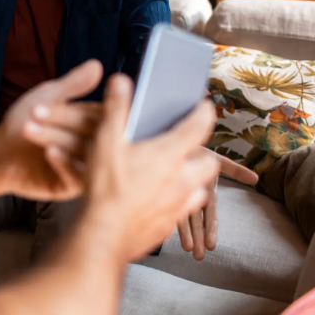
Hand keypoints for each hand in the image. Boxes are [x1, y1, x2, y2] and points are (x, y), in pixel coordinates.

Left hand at [0, 60, 104, 201]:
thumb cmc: (22, 122)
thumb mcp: (47, 98)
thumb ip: (72, 85)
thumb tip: (97, 65)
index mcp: (94, 123)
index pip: (106, 113)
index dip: (90, 105)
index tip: (76, 97)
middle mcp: (96, 146)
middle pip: (96, 133)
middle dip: (66, 120)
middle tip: (36, 111)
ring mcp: (86, 167)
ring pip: (85, 154)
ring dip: (58, 138)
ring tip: (31, 128)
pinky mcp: (72, 186)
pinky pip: (77, 177)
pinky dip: (64, 162)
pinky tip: (48, 151)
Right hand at [75, 75, 220, 263]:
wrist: (104, 234)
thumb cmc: (105, 187)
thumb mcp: (105, 141)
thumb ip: (116, 109)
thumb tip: (121, 81)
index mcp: (169, 154)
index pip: (199, 127)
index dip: (204, 112)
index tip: (205, 105)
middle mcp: (182, 178)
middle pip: (209, 162)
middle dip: (202, 152)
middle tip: (187, 147)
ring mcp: (178, 203)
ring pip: (201, 188)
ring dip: (193, 179)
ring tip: (177, 174)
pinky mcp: (170, 223)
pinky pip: (185, 209)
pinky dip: (181, 201)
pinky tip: (164, 199)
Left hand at [178, 150, 258, 259]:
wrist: (178, 143)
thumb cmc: (198, 151)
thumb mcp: (217, 160)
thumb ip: (234, 170)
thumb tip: (256, 179)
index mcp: (206, 191)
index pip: (210, 214)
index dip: (211, 229)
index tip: (212, 246)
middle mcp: (194, 196)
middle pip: (196, 221)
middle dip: (198, 238)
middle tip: (198, 257)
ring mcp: (180, 195)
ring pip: (183, 216)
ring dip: (186, 234)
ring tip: (188, 250)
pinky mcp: (167, 191)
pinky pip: (168, 205)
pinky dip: (169, 218)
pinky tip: (165, 232)